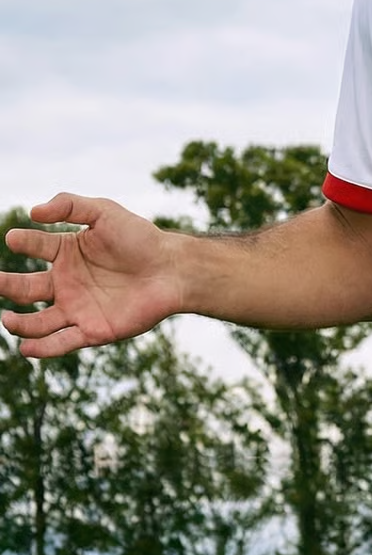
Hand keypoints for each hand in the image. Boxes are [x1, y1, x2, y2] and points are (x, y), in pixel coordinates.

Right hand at [0, 194, 180, 358]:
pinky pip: (61, 342)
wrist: (172, 270)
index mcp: (66, 252)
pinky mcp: (92, 330)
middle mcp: (66, 282)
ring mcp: (77, 308)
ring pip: (38, 321)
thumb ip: (70, 206)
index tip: (13, 238)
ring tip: (6, 319)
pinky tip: (25, 347)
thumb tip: (34, 211)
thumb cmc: (140, 238)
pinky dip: (43, 348)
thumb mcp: (104, 213)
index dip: (23, 242)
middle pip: (26, 288)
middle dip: (6, 285)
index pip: (35, 247)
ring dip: (19, 323)